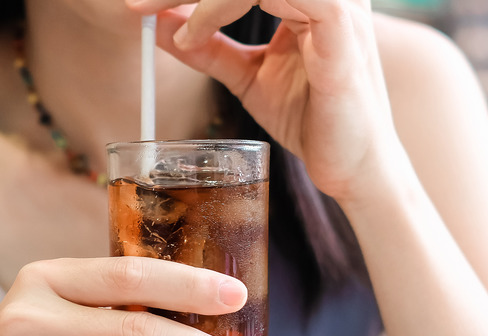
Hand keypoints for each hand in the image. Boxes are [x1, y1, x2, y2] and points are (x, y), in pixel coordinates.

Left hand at [128, 0, 405, 204]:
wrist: (351, 166)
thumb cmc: (310, 117)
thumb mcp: (247, 75)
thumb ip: (208, 44)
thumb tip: (158, 22)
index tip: (138, 1)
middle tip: (136, 3)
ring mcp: (337, 4)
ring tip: (161, 18)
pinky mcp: (339, 31)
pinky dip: (220, 6)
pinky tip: (192, 33)